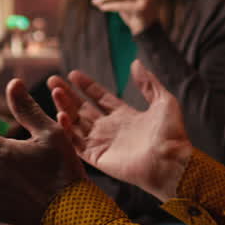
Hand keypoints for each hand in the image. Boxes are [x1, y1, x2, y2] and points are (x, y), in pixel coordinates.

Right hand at [49, 61, 192, 201]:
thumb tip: (136, 63)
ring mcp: (103, 143)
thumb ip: (148, 83)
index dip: (87, 86)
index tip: (73, 74)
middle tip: (53, 80)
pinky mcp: (98, 157)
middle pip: (83, 109)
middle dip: (67, 95)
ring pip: (76, 123)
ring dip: (64, 107)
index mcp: (125, 116)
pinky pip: (77, 142)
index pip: (100, 98)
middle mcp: (111, 129)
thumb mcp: (163, 100)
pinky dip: (67, 130)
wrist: (171, 161)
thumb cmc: (171, 133)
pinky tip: (61, 114)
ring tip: (55, 91)